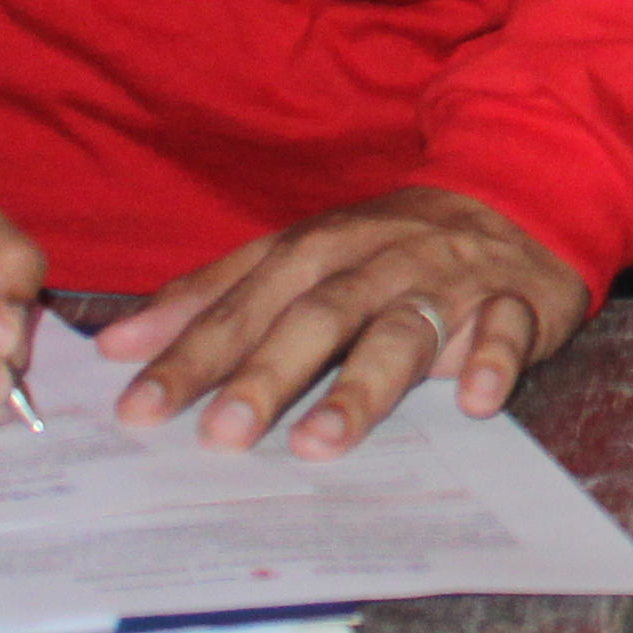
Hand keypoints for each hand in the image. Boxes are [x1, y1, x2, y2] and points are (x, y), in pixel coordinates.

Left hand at [104, 186, 590, 458]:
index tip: (137, 409)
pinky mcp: (515, 300)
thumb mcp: (296, 254)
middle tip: (222, 435)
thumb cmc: (385, 245)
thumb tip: (115, 345)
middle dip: (267, 373)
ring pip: (403, 327)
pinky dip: (492, 358)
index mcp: (316, 249)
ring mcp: (448, 280)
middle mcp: (376, 261)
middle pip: (317, 315)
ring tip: (321, 442)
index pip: (243, 302)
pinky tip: (474, 399)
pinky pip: (506, 328)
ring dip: (362, 383)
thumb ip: (210, 297)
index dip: (190, 354)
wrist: (517, 191)